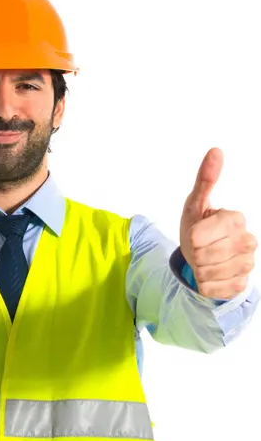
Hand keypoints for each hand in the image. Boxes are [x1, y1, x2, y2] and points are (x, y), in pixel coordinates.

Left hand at [179, 147, 256, 299]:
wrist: (202, 256)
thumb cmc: (198, 227)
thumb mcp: (195, 204)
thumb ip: (205, 179)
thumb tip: (215, 151)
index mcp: (235, 219)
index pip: (200, 235)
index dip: (192, 237)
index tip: (195, 234)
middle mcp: (247, 241)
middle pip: (204, 255)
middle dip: (193, 254)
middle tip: (198, 249)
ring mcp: (246, 265)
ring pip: (209, 273)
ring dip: (198, 269)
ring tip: (203, 261)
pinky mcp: (240, 285)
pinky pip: (212, 289)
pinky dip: (203, 284)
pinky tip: (209, 275)